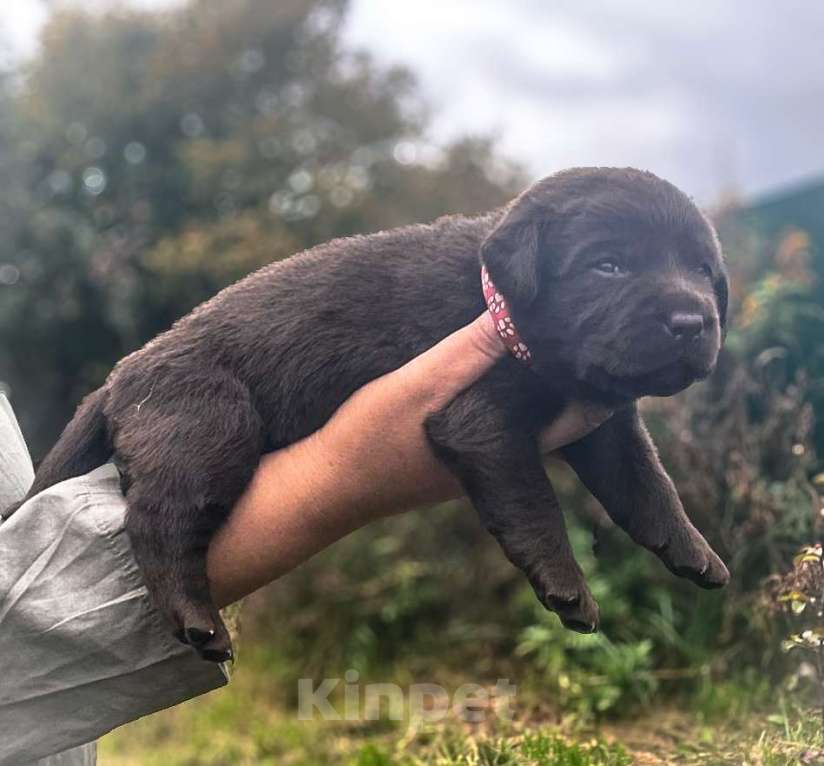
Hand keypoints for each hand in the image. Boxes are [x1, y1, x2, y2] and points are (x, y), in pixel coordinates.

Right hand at [208, 313, 610, 606]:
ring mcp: (486, 448)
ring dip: (556, 371)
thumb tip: (519, 310)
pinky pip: (509, 407)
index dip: (611, 370)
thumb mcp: (421, 383)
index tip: (626, 330)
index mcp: (512, 439)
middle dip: (590, 368)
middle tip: (609, 321)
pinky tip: (511, 348)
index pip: (587, 407)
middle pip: (571, 406)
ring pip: (542, 407)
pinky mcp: (462, 442)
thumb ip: (472, 351)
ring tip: (568, 325)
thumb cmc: (372, 438)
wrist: (328, 485)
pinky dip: (521, 378)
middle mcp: (509, 450)